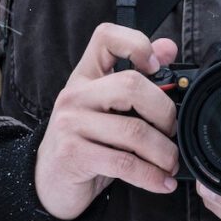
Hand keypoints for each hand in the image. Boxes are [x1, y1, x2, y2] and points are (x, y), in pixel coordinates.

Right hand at [36, 23, 179, 220]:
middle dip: (165, 113)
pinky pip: (124, 162)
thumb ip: (138, 79)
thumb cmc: (86, 143)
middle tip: (172, 133)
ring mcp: (71, 123)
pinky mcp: (73, 154)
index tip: (156, 67)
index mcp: (87, 76)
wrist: (49, 182)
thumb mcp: (109, 109)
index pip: (106, 37)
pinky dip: (151, 176)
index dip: (137, 44)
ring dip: (164, 153)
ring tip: (171, 164)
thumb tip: (168, 48)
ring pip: (134, 131)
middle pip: (132, 85)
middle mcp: (76, 94)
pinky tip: (162, 183)